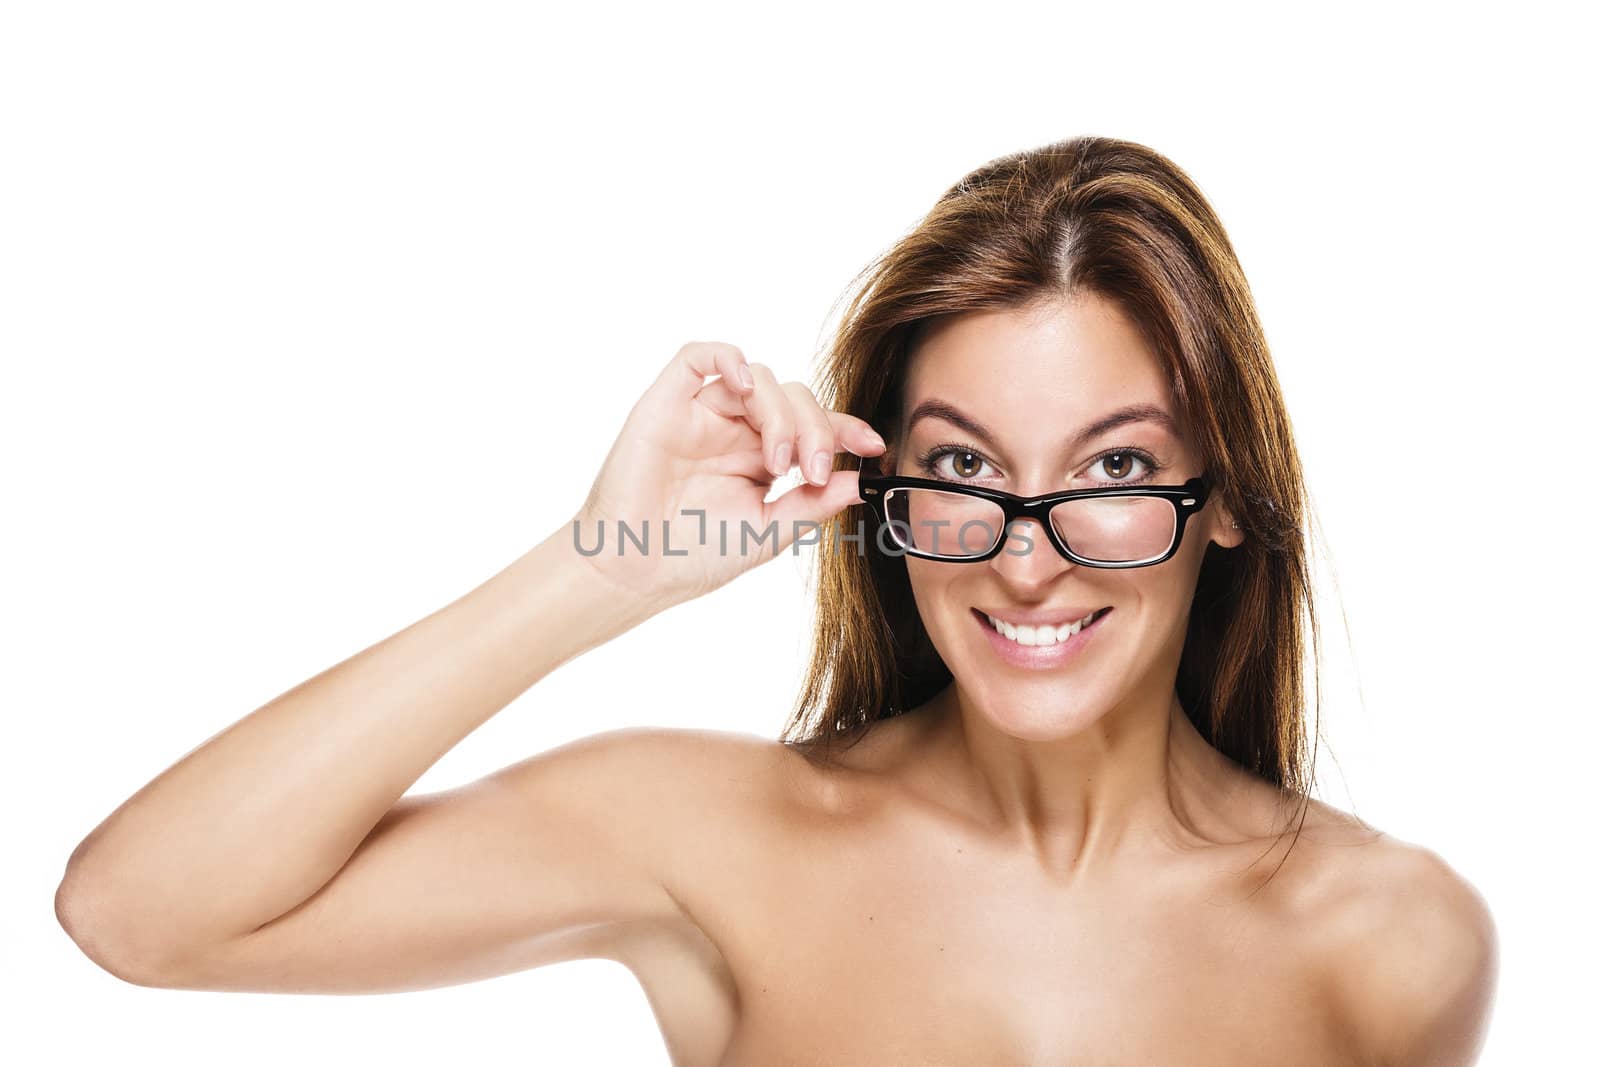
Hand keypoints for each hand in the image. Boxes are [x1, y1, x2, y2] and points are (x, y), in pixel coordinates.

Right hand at [569, 342, 885, 612]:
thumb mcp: (767, 533)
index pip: (812, 426)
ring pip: (757, 378)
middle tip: (814, 471)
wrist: (634, 572)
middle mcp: (735, 430)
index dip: (846, 428)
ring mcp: (702, 414)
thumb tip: (861, 481)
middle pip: (793, 397)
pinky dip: (726, 358)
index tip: (875, 447)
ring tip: (779, 463)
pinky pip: (696, 356)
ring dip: (781, 414)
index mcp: (760, 459)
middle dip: (816, 429)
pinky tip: (745, 386)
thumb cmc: (692, 557)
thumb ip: (812, 504)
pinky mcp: (665, 404)